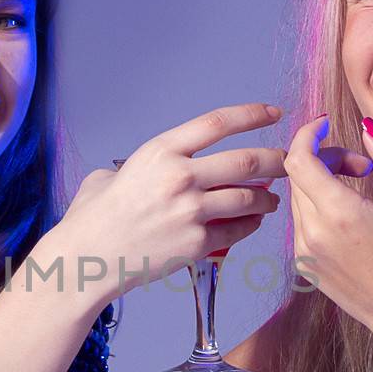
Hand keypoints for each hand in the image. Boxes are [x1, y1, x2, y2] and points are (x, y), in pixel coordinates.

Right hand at [37, 102, 287, 305]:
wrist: (84, 258)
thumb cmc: (94, 218)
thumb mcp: (113, 173)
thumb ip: (148, 165)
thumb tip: (167, 164)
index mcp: (161, 152)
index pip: (219, 123)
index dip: (253, 115)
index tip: (273, 113)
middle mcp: (180, 177)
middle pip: (247, 160)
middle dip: (276, 159)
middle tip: (287, 161)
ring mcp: (191, 211)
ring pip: (249, 197)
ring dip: (268, 196)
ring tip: (273, 198)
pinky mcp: (196, 243)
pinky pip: (238, 229)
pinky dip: (251, 224)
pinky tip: (253, 221)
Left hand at [284, 115, 372, 340]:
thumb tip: (368, 129)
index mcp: (339, 214)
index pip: (298, 159)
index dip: (308, 134)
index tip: (326, 124)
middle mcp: (312, 233)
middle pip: (298, 174)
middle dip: (326, 157)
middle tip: (364, 166)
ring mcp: (304, 252)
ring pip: (297, 197)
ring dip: (322, 182)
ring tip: (361, 190)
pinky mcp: (304, 265)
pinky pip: (300, 221)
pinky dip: (318, 206)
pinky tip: (350, 216)